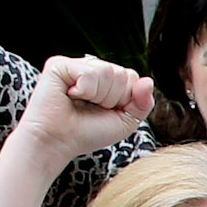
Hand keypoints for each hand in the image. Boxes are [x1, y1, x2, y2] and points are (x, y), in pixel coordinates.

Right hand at [17, 55, 152, 157]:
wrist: (58, 142)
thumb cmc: (89, 132)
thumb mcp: (125, 121)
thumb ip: (143, 102)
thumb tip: (148, 80)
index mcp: (106, 80)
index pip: (132, 77)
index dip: (124, 99)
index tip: (105, 111)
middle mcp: (91, 69)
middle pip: (122, 74)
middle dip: (112, 98)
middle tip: (91, 108)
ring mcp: (75, 65)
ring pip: (108, 71)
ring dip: (99, 95)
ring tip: (80, 102)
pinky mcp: (59, 65)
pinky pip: (90, 71)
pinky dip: (85, 89)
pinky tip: (70, 95)